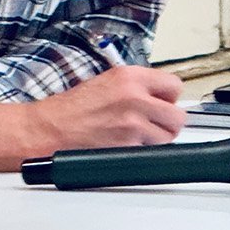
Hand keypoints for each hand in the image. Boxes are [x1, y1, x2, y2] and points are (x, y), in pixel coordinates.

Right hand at [0, 65, 186, 173]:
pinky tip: (126, 146)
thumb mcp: (107, 82)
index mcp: (129, 77)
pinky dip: (143, 152)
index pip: (174, 85)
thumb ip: (136, 86)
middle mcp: (135, 97)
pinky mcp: (129, 146)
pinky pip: (152, 152)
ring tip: (136, 136)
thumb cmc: (72, 108)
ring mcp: (133, 123)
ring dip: (157, 140)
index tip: (162, 103)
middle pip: (178, 115)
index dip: (169, 98)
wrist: (51, 129)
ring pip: (168, 137)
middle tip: (153, 124)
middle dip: (168, 122)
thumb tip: (160, 97)